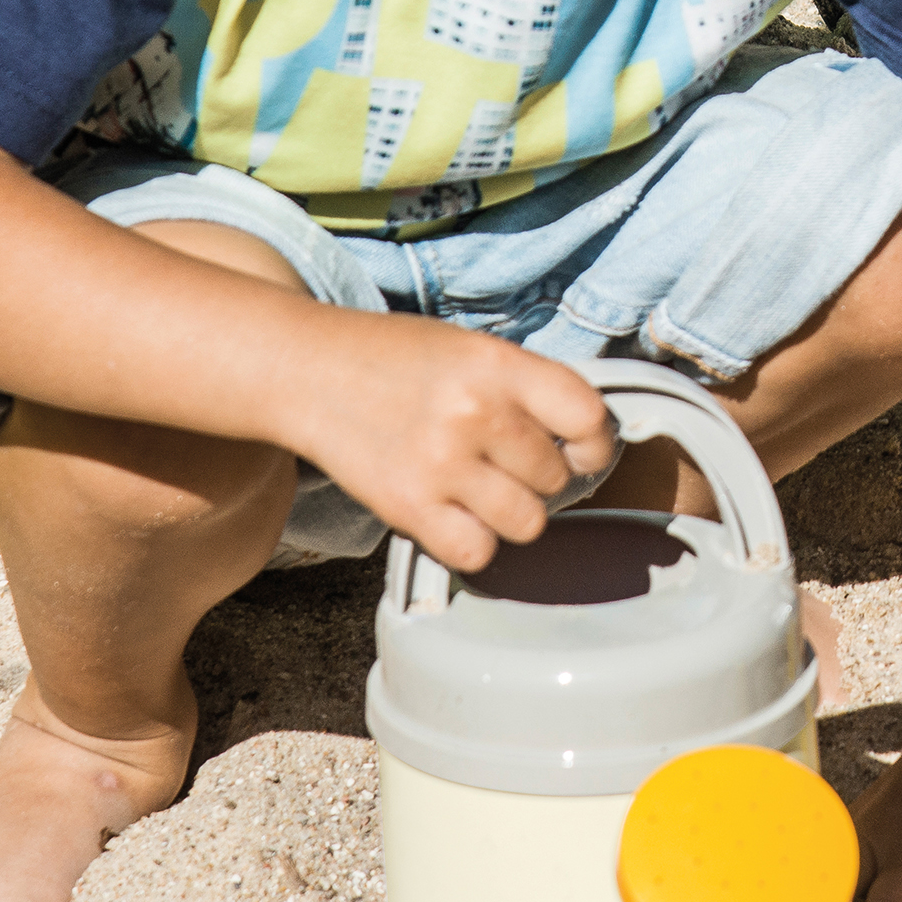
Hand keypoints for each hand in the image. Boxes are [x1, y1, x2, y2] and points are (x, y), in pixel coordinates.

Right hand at [301, 314, 616, 573]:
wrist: (307, 371)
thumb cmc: (394, 358)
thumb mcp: (470, 348)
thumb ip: (526, 388)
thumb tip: (584, 441)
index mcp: (497, 364)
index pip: (587, 417)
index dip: (594, 442)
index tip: (580, 450)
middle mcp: (474, 414)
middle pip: (555, 478)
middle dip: (538, 475)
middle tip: (503, 461)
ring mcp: (441, 464)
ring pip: (527, 522)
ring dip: (511, 512)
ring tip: (481, 489)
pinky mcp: (408, 508)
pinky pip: (478, 553)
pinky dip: (473, 541)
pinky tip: (455, 513)